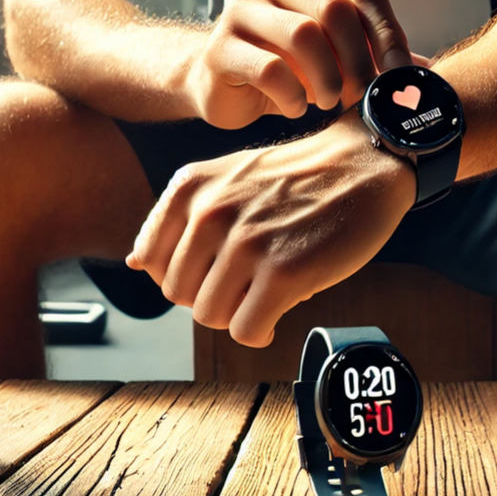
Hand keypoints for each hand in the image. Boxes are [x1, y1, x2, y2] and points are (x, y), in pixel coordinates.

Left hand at [126, 112, 414, 345]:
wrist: (363, 164)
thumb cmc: (298, 177)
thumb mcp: (226, 179)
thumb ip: (181, 218)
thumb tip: (134, 263)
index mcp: (189, 188)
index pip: (149, 261)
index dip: (182, 275)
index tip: (214, 270)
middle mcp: (210, 212)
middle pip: (178, 294)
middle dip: (209, 297)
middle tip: (246, 283)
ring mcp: (246, 243)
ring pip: (210, 316)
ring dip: (237, 314)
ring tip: (264, 293)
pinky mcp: (283, 272)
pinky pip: (246, 330)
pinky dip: (260, 331)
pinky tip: (276, 312)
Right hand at [184, 0, 414, 128]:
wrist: (225, 82)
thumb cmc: (291, 61)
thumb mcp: (339, 50)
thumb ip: (380, 52)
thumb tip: (432, 74)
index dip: (388, 34)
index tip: (399, 77)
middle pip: (335, 8)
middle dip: (359, 60)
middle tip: (362, 95)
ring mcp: (239, 7)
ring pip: (303, 35)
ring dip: (328, 79)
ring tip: (329, 102)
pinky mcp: (219, 47)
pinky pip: (270, 70)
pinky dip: (294, 97)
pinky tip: (297, 108)